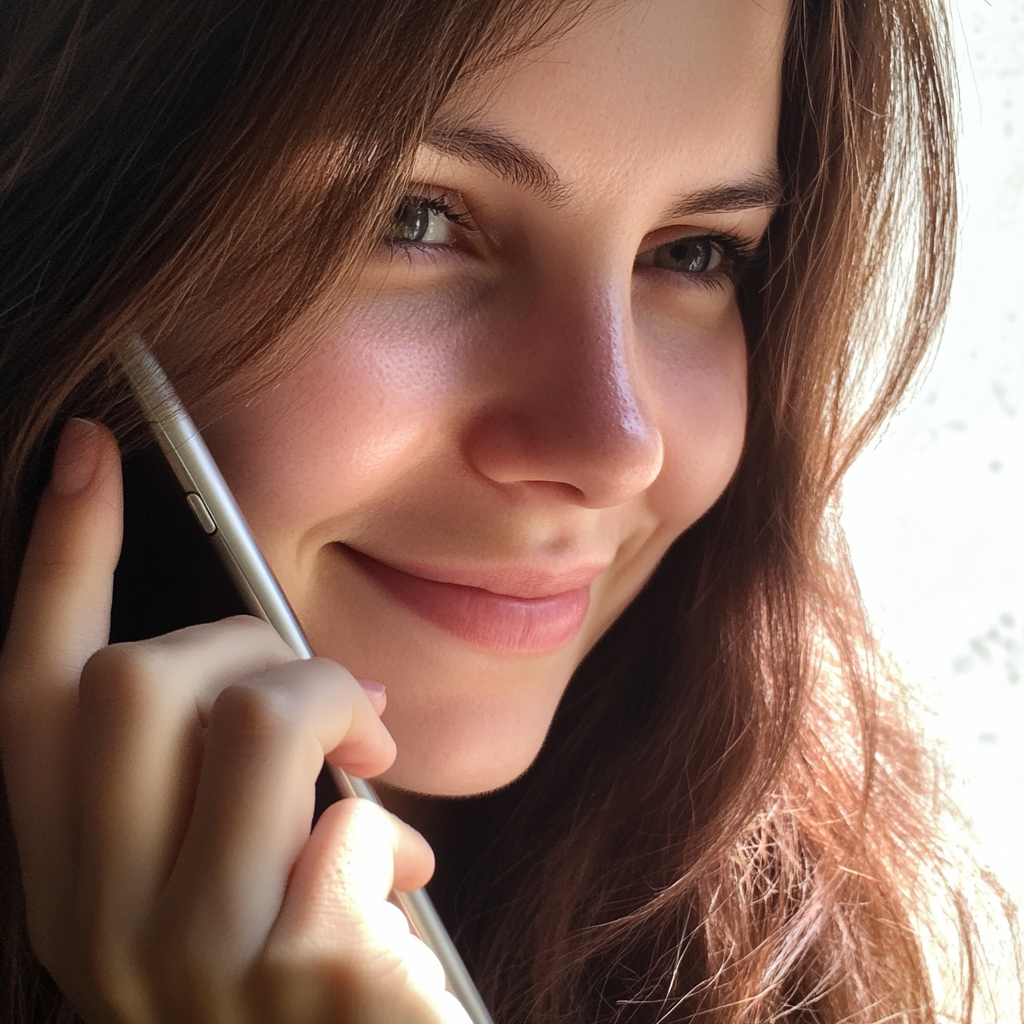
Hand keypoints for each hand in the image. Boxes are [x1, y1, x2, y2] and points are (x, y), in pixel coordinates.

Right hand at [0, 418, 468, 1023]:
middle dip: (254, 642)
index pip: (33, 686)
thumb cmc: (297, 982)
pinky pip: (347, 823)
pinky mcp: (297, 980)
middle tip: (329, 692)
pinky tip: (397, 888)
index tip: (88, 453)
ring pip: (254, 715)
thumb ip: (243, 784)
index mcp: (71, 878)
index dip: (60, 558)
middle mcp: (98, 919)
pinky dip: (383, 831)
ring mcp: (191, 958)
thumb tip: (337, 706)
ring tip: (372, 756)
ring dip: (332, 704)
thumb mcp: (230, 879)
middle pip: (139, 675)